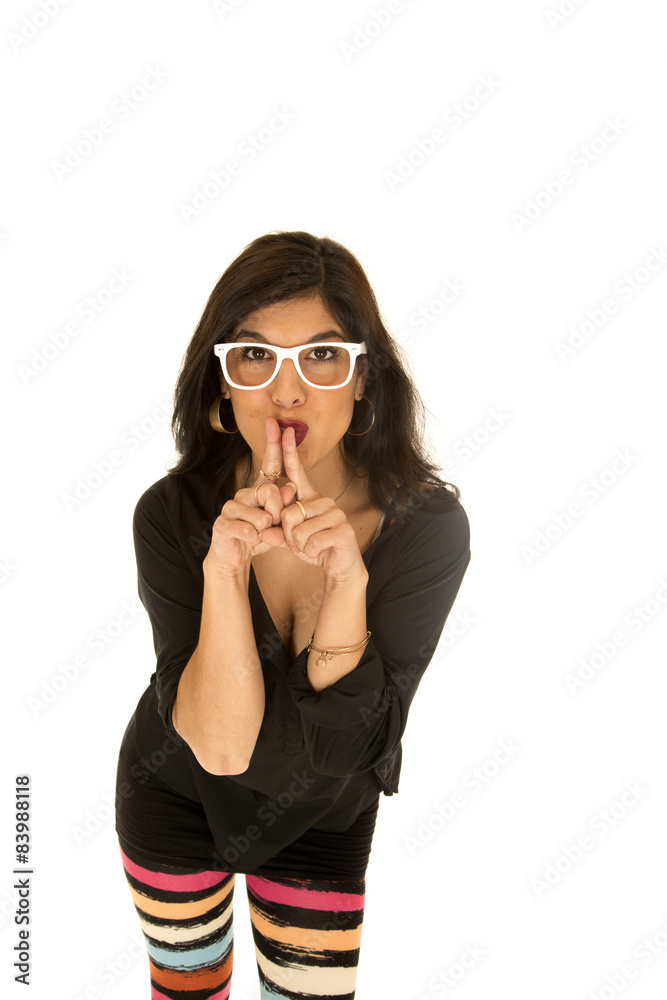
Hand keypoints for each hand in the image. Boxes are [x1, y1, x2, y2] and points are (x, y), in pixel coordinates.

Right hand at [204, 418, 295, 575]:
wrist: (234, 557)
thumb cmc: (259, 537)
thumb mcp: (279, 525)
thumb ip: (285, 510)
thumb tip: (288, 489)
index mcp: (259, 490)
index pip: (269, 464)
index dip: (274, 443)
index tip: (277, 424)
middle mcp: (244, 493)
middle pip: (269, 491)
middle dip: (279, 512)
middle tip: (276, 525)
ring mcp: (230, 507)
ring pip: (259, 513)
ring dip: (267, 529)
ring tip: (264, 536)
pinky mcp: (222, 523)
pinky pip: (244, 528)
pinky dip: (253, 537)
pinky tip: (253, 540)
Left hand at [279, 425, 367, 583]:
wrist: (341, 565)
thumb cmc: (315, 547)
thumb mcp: (291, 540)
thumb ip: (276, 534)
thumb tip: (265, 533)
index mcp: (310, 498)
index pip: (297, 472)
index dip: (289, 451)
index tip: (285, 429)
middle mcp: (324, 500)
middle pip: (287, 514)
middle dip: (288, 536)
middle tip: (299, 544)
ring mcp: (335, 513)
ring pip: (297, 530)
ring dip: (300, 546)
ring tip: (311, 547)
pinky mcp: (343, 529)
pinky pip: (311, 542)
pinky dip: (310, 553)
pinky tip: (320, 552)